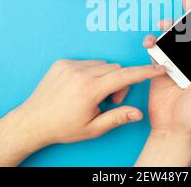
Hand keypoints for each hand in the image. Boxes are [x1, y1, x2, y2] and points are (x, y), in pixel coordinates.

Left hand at [16, 59, 165, 147]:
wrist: (33, 121)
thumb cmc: (62, 127)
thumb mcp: (93, 128)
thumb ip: (117, 118)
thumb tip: (138, 113)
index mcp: (90, 90)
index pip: (125, 76)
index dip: (144, 72)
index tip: (157, 68)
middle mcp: (80, 73)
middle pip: (115, 68)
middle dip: (119, 82)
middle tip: (110, 100)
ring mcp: (70, 66)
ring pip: (101, 64)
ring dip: (104, 76)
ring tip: (92, 94)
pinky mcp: (62, 63)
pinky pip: (86, 62)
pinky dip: (89, 72)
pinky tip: (80, 87)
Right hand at [136, 0, 190, 165]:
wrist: (171, 130)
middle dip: (190, 16)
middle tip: (189, 0)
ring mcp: (176, 64)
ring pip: (173, 39)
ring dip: (170, 28)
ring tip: (166, 22)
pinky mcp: (159, 69)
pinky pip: (156, 52)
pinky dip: (153, 44)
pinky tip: (151, 42)